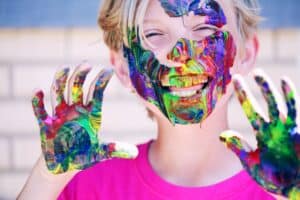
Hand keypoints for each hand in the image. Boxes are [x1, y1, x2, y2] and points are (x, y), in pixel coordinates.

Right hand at [32, 63, 137, 173]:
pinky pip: (40, 111)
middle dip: (80, 77)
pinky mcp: (46, 125)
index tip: (108, 71)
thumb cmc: (82, 156)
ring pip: (59, 94)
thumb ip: (114, 149)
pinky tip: (38, 92)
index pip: (96, 94)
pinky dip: (37, 102)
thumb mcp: (99, 153)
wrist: (63, 166)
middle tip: (86, 65)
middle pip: (77, 89)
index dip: (101, 83)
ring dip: (60, 82)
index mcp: (90, 115)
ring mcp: (60, 116)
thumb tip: (134, 152)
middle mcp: (75, 111)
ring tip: (65, 68)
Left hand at [220, 70, 299, 198]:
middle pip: (261, 103)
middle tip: (236, 77)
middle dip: (250, 91)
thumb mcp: (251, 162)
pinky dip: (290, 96)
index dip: (242, 98)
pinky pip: (294, 110)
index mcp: (263, 133)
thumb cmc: (274, 178)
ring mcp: (287, 128)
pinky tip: (284, 81)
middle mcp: (274, 127)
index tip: (232, 86)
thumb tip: (221, 135)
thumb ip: (239, 148)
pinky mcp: (297, 131)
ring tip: (256, 74)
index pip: (250, 110)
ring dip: (267, 89)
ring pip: (276, 103)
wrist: (294, 188)